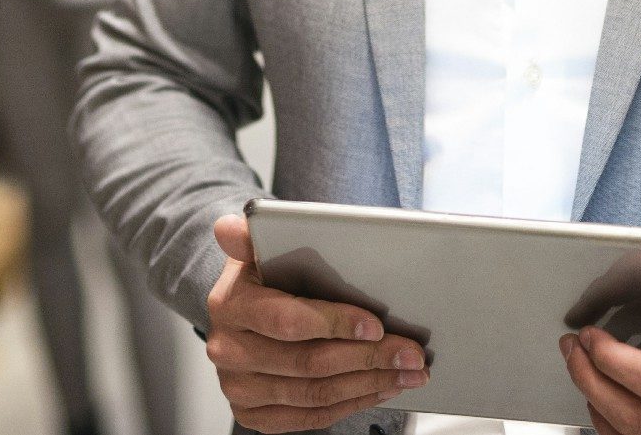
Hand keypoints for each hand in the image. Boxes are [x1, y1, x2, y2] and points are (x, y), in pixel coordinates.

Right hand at [204, 213, 427, 432]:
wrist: (240, 312)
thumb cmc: (263, 276)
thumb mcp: (258, 247)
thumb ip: (251, 235)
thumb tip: (230, 225)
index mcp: (230, 304)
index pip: (288, 321)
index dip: (335, 325)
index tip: (376, 325)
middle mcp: (229, 351)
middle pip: (309, 363)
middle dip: (369, 358)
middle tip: (411, 353)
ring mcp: (239, 387)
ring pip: (315, 395)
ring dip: (369, 384)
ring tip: (407, 372)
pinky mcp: (253, 413)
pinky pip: (309, 418)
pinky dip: (351, 404)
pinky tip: (380, 388)